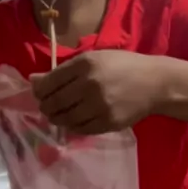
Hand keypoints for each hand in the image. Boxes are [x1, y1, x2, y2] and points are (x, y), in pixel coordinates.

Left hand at [30, 51, 163, 134]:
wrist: (155, 84)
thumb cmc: (122, 66)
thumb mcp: (93, 59)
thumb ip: (63, 70)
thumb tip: (32, 80)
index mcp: (84, 64)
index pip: (48, 83)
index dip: (39, 91)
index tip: (41, 93)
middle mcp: (89, 85)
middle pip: (53, 103)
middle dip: (45, 106)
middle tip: (48, 106)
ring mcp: (99, 106)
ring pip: (64, 119)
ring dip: (57, 118)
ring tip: (60, 113)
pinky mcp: (107, 123)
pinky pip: (80, 129)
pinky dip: (73, 126)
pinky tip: (76, 119)